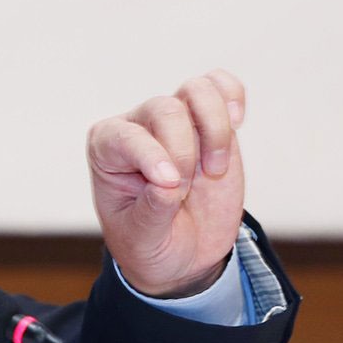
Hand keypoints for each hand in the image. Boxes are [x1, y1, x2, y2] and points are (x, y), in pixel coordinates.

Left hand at [87, 70, 247, 297]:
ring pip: (195, 90)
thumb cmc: (150, 245)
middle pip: (164, 110)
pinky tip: (236, 124)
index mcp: (106, 152)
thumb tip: (168, 182)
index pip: (125, 136)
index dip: (152, 157)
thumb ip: (151, 212)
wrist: (183, 256)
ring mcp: (177, 123)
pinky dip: (232, 95)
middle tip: (185, 193)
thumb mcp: (142, 241)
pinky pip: (219, 85)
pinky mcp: (210, 124)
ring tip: (215, 168)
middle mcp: (138, 128)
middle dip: (183, 152)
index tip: (172, 188)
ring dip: (213, 129)